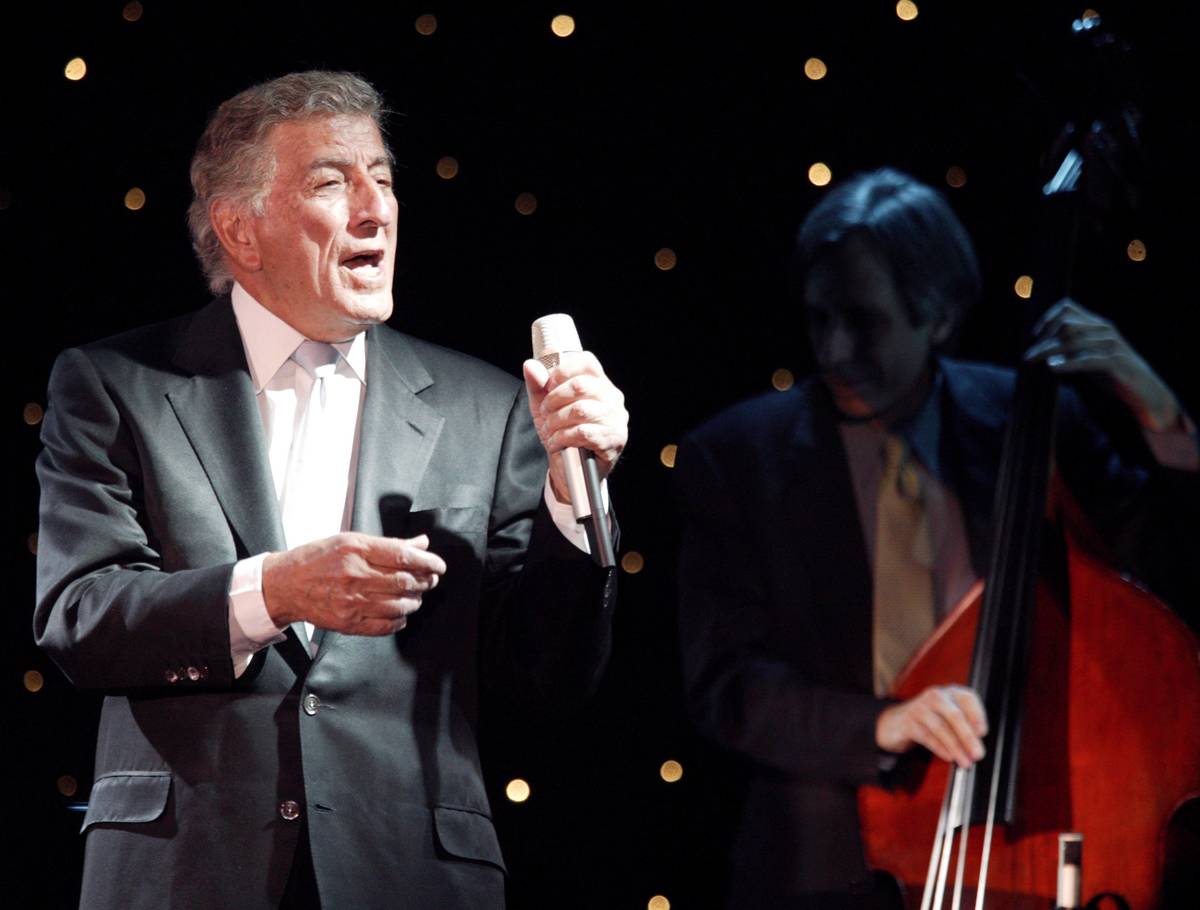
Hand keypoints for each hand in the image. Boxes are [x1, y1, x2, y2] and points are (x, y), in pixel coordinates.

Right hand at [262, 532, 445, 634]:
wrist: (285, 585)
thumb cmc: (318, 558)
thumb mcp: (350, 540)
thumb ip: (388, 544)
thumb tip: (421, 543)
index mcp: (356, 549)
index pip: (403, 556)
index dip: (427, 562)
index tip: (439, 566)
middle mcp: (354, 575)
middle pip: (404, 582)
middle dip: (424, 582)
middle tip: (430, 580)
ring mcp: (351, 601)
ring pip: (398, 605)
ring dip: (414, 601)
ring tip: (416, 596)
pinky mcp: (347, 623)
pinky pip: (384, 625)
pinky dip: (399, 620)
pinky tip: (401, 613)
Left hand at [523, 351, 628, 503]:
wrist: (571, 469)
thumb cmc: (563, 433)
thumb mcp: (544, 406)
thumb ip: (538, 385)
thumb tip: (531, 366)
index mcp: (599, 384)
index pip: (587, 363)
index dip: (563, 370)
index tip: (549, 384)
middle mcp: (612, 398)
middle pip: (581, 385)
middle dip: (554, 400)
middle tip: (545, 413)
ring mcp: (616, 419)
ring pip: (581, 410)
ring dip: (557, 421)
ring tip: (550, 430)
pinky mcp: (614, 440)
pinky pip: (584, 433)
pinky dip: (564, 437)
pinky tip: (558, 442)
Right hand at [876, 684, 987, 768]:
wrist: (896, 722)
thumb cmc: (930, 720)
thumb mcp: (949, 717)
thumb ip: (965, 725)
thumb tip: (977, 741)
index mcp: (950, 692)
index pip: (968, 699)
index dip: (977, 716)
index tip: (982, 733)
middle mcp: (935, 696)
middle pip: (955, 715)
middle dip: (968, 737)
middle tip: (977, 754)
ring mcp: (920, 707)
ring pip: (941, 728)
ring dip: (955, 747)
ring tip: (965, 761)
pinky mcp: (908, 722)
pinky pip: (926, 736)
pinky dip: (940, 748)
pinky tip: (948, 756)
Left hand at [1024, 299, 1182, 431]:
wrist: (1145, 393)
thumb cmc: (1113, 376)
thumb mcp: (1088, 357)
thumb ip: (1070, 349)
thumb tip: (1038, 351)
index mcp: (1098, 325)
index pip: (1067, 308)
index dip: (1046, 319)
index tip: (1033, 338)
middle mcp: (1104, 330)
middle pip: (1066, 325)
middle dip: (1043, 341)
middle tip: (1026, 357)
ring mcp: (1112, 345)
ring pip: (1073, 340)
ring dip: (1048, 352)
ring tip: (1032, 363)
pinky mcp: (1116, 362)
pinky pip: (1087, 359)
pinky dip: (1067, 363)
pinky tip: (1052, 368)